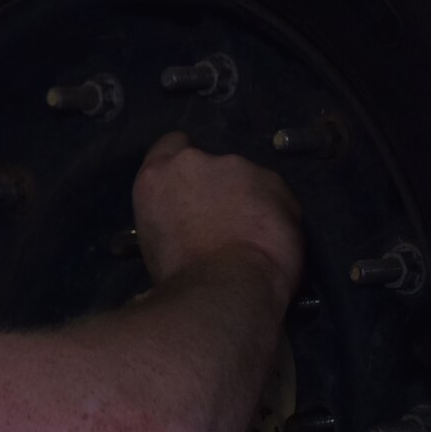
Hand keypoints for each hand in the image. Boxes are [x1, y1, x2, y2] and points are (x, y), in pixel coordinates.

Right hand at [130, 132, 304, 299]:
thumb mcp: (155, 240)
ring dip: (249, 199)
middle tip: (223, 222)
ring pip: (246, 179)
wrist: (224, 286)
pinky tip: (273, 239)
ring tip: (252, 235)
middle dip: (219, 186)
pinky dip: (275, 212)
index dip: (185, 164)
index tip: (192, 186)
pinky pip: (275, 195)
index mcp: (157, 175)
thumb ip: (170, 213)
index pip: (171, 145)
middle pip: (212, 165)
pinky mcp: (274, 181)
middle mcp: (195, 161)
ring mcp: (237, 167)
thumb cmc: (179, 276)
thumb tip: (186, 223)